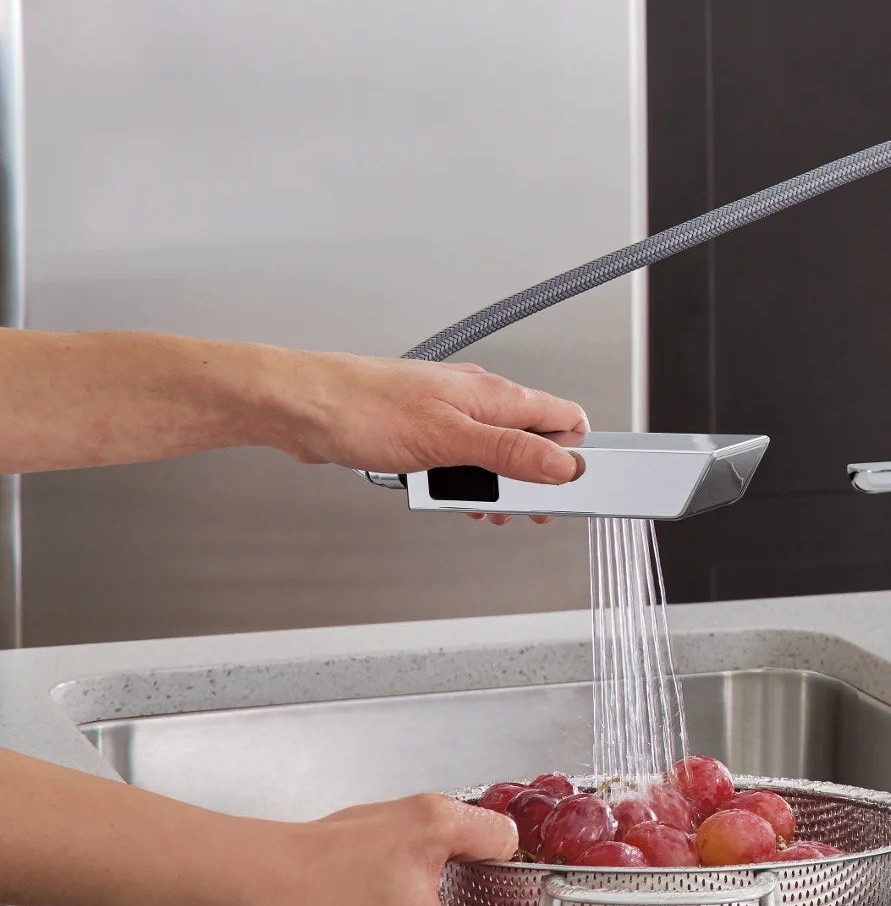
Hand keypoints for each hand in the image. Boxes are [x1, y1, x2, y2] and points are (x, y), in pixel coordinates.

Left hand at [271, 353, 587, 523]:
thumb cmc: (361, 408)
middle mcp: (479, 400)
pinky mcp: (425, 430)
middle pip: (534, 441)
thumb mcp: (450, 439)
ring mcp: (451, 413)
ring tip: (479, 507)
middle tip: (523, 510)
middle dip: (532, 480)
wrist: (301, 405)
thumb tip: (564, 465)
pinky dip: (461, 482)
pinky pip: (461, 459)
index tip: (567, 491)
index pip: (565, 419)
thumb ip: (512, 452)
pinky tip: (444, 494)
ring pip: (497, 453)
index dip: (574, 457)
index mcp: (496, 395)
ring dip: (494, 485)